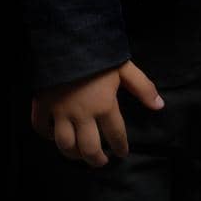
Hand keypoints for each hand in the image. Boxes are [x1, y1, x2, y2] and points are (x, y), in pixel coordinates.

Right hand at [30, 60, 163, 167]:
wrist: (66, 39)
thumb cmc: (98, 53)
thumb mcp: (125, 68)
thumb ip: (143, 88)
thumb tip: (159, 106)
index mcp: (104, 106)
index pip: (116, 135)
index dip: (120, 147)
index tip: (122, 153)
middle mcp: (82, 115)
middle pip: (89, 148)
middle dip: (97, 159)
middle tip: (102, 161)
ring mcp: (60, 112)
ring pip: (65, 144)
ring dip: (73, 154)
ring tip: (80, 156)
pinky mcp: (42, 105)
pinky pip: (40, 127)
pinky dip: (46, 136)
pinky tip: (53, 137)